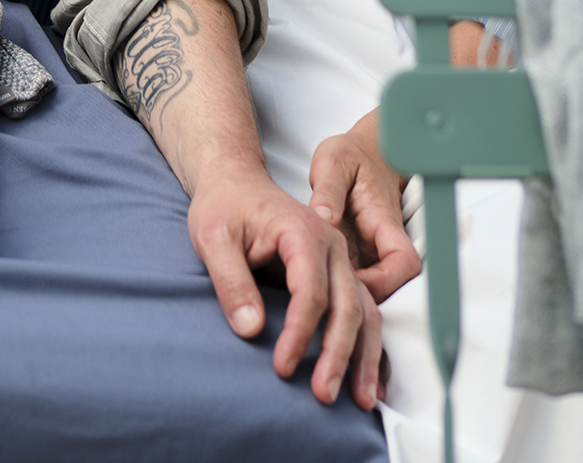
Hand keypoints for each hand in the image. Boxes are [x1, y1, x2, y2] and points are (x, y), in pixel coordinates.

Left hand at [188, 165, 382, 409]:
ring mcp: (340, 260)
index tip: (280, 367)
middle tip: (323, 394)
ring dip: (364, 357)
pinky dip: (369, 346)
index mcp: (303, 231)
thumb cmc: (223, 207)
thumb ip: (231, 281)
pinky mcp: (339, 274)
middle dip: (338, 354)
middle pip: (347, 305)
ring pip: (365, 311)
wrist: (235, 182)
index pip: (311, 292)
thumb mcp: (212, 237)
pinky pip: (364, 311)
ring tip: (359, 400)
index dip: (299, 334)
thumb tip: (251, 331)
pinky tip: (369, 381)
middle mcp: (332, 245)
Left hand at [308, 110, 420, 302]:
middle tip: (325, 300)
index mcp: (384, 220)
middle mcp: (384, 242)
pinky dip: (340, 290)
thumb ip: (329, 189)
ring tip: (315, 298)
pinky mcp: (359, 255)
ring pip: (373, 289)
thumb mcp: (333, 162)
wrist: (363, 153)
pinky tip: (313, 288)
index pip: (404, 263)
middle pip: (391, 287)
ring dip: (350, 299)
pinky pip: (357, 281)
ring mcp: (372, 251)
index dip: (384, 282)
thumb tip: (324, 217)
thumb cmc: (350, 155)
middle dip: (363, 300)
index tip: (350, 283)